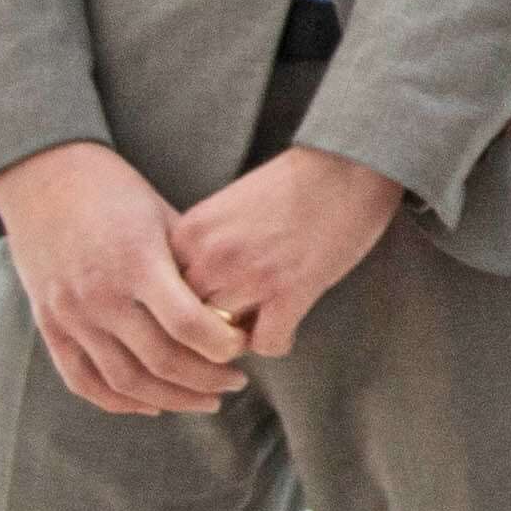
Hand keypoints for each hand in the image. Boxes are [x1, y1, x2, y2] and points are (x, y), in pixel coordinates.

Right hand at [0, 141, 248, 416]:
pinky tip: (154, 405)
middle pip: (161, 361)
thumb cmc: (117, 193)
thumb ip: (191, 266)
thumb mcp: (163, 218)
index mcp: (136, 262)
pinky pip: (83, 381)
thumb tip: (235, 308)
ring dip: (172, 399)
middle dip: (207, 379)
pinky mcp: (50, 326)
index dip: (223, 346)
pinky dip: (119, 402)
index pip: (187, 324)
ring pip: (125, 382)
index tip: (245, 347)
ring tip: (206, 400)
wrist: (44, 178)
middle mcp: (100, 295)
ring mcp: (71, 315)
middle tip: (236, 381)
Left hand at [170, 143, 409, 360]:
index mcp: (192, 232)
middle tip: (232, 324)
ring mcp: (250, 276)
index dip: (185, 302)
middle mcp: (212, 256)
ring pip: (223, 338)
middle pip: (189, 318)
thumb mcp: (227, 207)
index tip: (207, 303)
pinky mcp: (290, 293)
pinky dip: (277, 342)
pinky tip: (288, 326)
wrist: (347, 166)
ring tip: (260, 324)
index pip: (164, 291)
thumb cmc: (293, 183)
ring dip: (242, 337)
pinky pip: (266, 344)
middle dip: (209, 326)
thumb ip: (204, 245)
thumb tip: (198, 291)